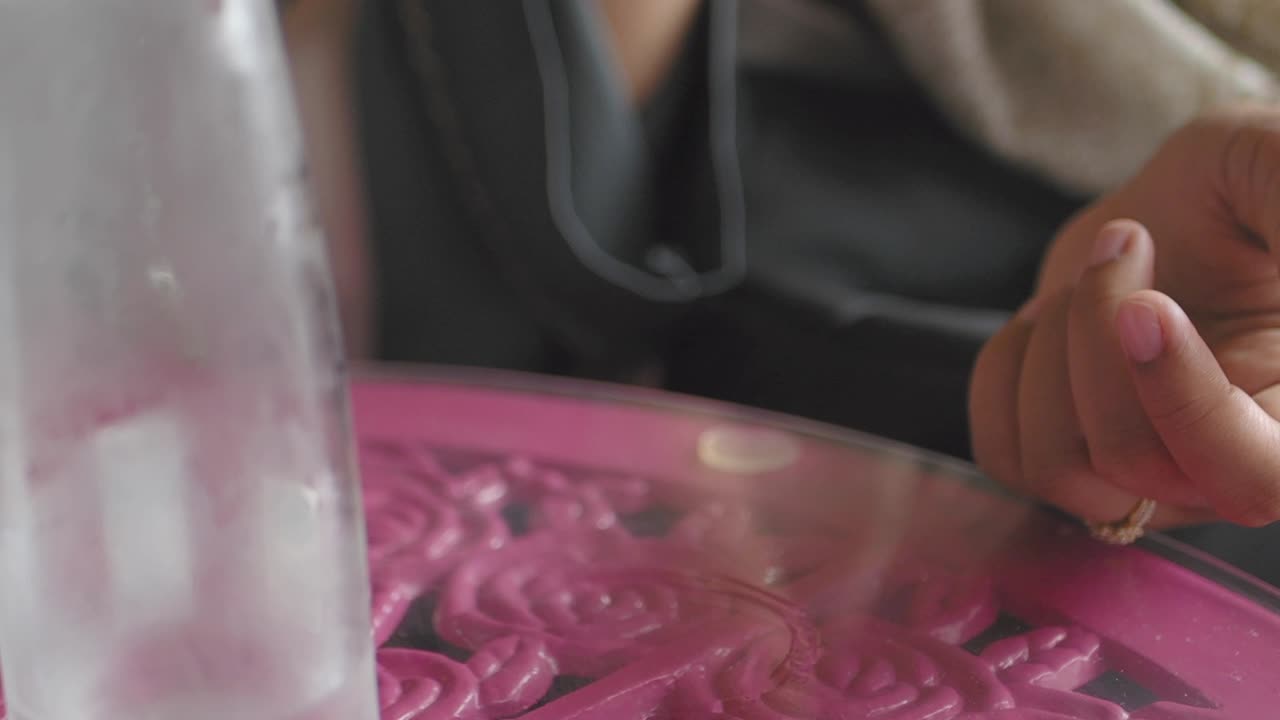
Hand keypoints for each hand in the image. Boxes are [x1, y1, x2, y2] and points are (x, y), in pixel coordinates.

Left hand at [970, 108, 1279, 529]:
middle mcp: (1227, 464)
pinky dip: (1003, 375)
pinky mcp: (1068, 462)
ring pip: (1059, 467)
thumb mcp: (1272, 163)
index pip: (1255, 477)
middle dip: (1097, 347)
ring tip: (1088, 279)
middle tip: (1123, 243)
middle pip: (1135, 464)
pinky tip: (1043, 321)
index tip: (1147, 307)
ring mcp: (1142, 478)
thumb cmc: (1247, 185)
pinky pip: (1004, 454)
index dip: (1190, 408)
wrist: (1169, 216)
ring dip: (1049, 352)